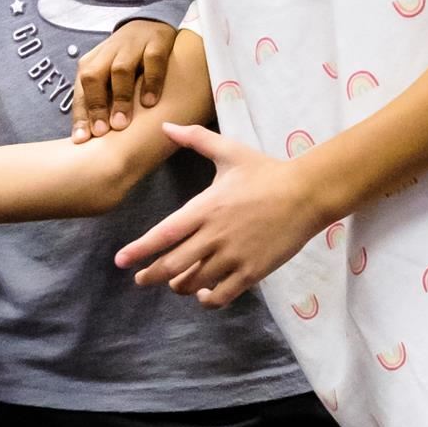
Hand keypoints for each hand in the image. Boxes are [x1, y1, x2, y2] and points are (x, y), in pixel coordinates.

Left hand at [71, 20, 176, 140]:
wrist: (151, 23)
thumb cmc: (126, 61)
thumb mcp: (108, 77)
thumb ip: (98, 101)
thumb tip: (86, 138)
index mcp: (92, 62)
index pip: (81, 90)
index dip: (81, 115)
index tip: (82, 139)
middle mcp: (108, 52)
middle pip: (93, 76)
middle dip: (96, 105)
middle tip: (103, 132)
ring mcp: (132, 45)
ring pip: (120, 70)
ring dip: (120, 98)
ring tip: (122, 124)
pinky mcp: (157, 41)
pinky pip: (152, 61)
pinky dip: (151, 82)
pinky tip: (150, 103)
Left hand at [114, 123, 322, 305]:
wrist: (306, 193)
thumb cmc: (265, 171)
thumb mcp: (228, 151)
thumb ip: (195, 139)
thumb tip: (166, 127)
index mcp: (204, 208)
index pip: (164, 234)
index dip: (140, 249)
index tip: (120, 260)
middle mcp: (214, 235)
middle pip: (172, 265)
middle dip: (151, 275)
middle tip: (140, 278)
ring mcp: (234, 256)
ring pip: (195, 282)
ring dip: (179, 286)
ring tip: (174, 283)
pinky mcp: (252, 272)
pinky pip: (222, 295)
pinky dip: (207, 300)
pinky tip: (203, 294)